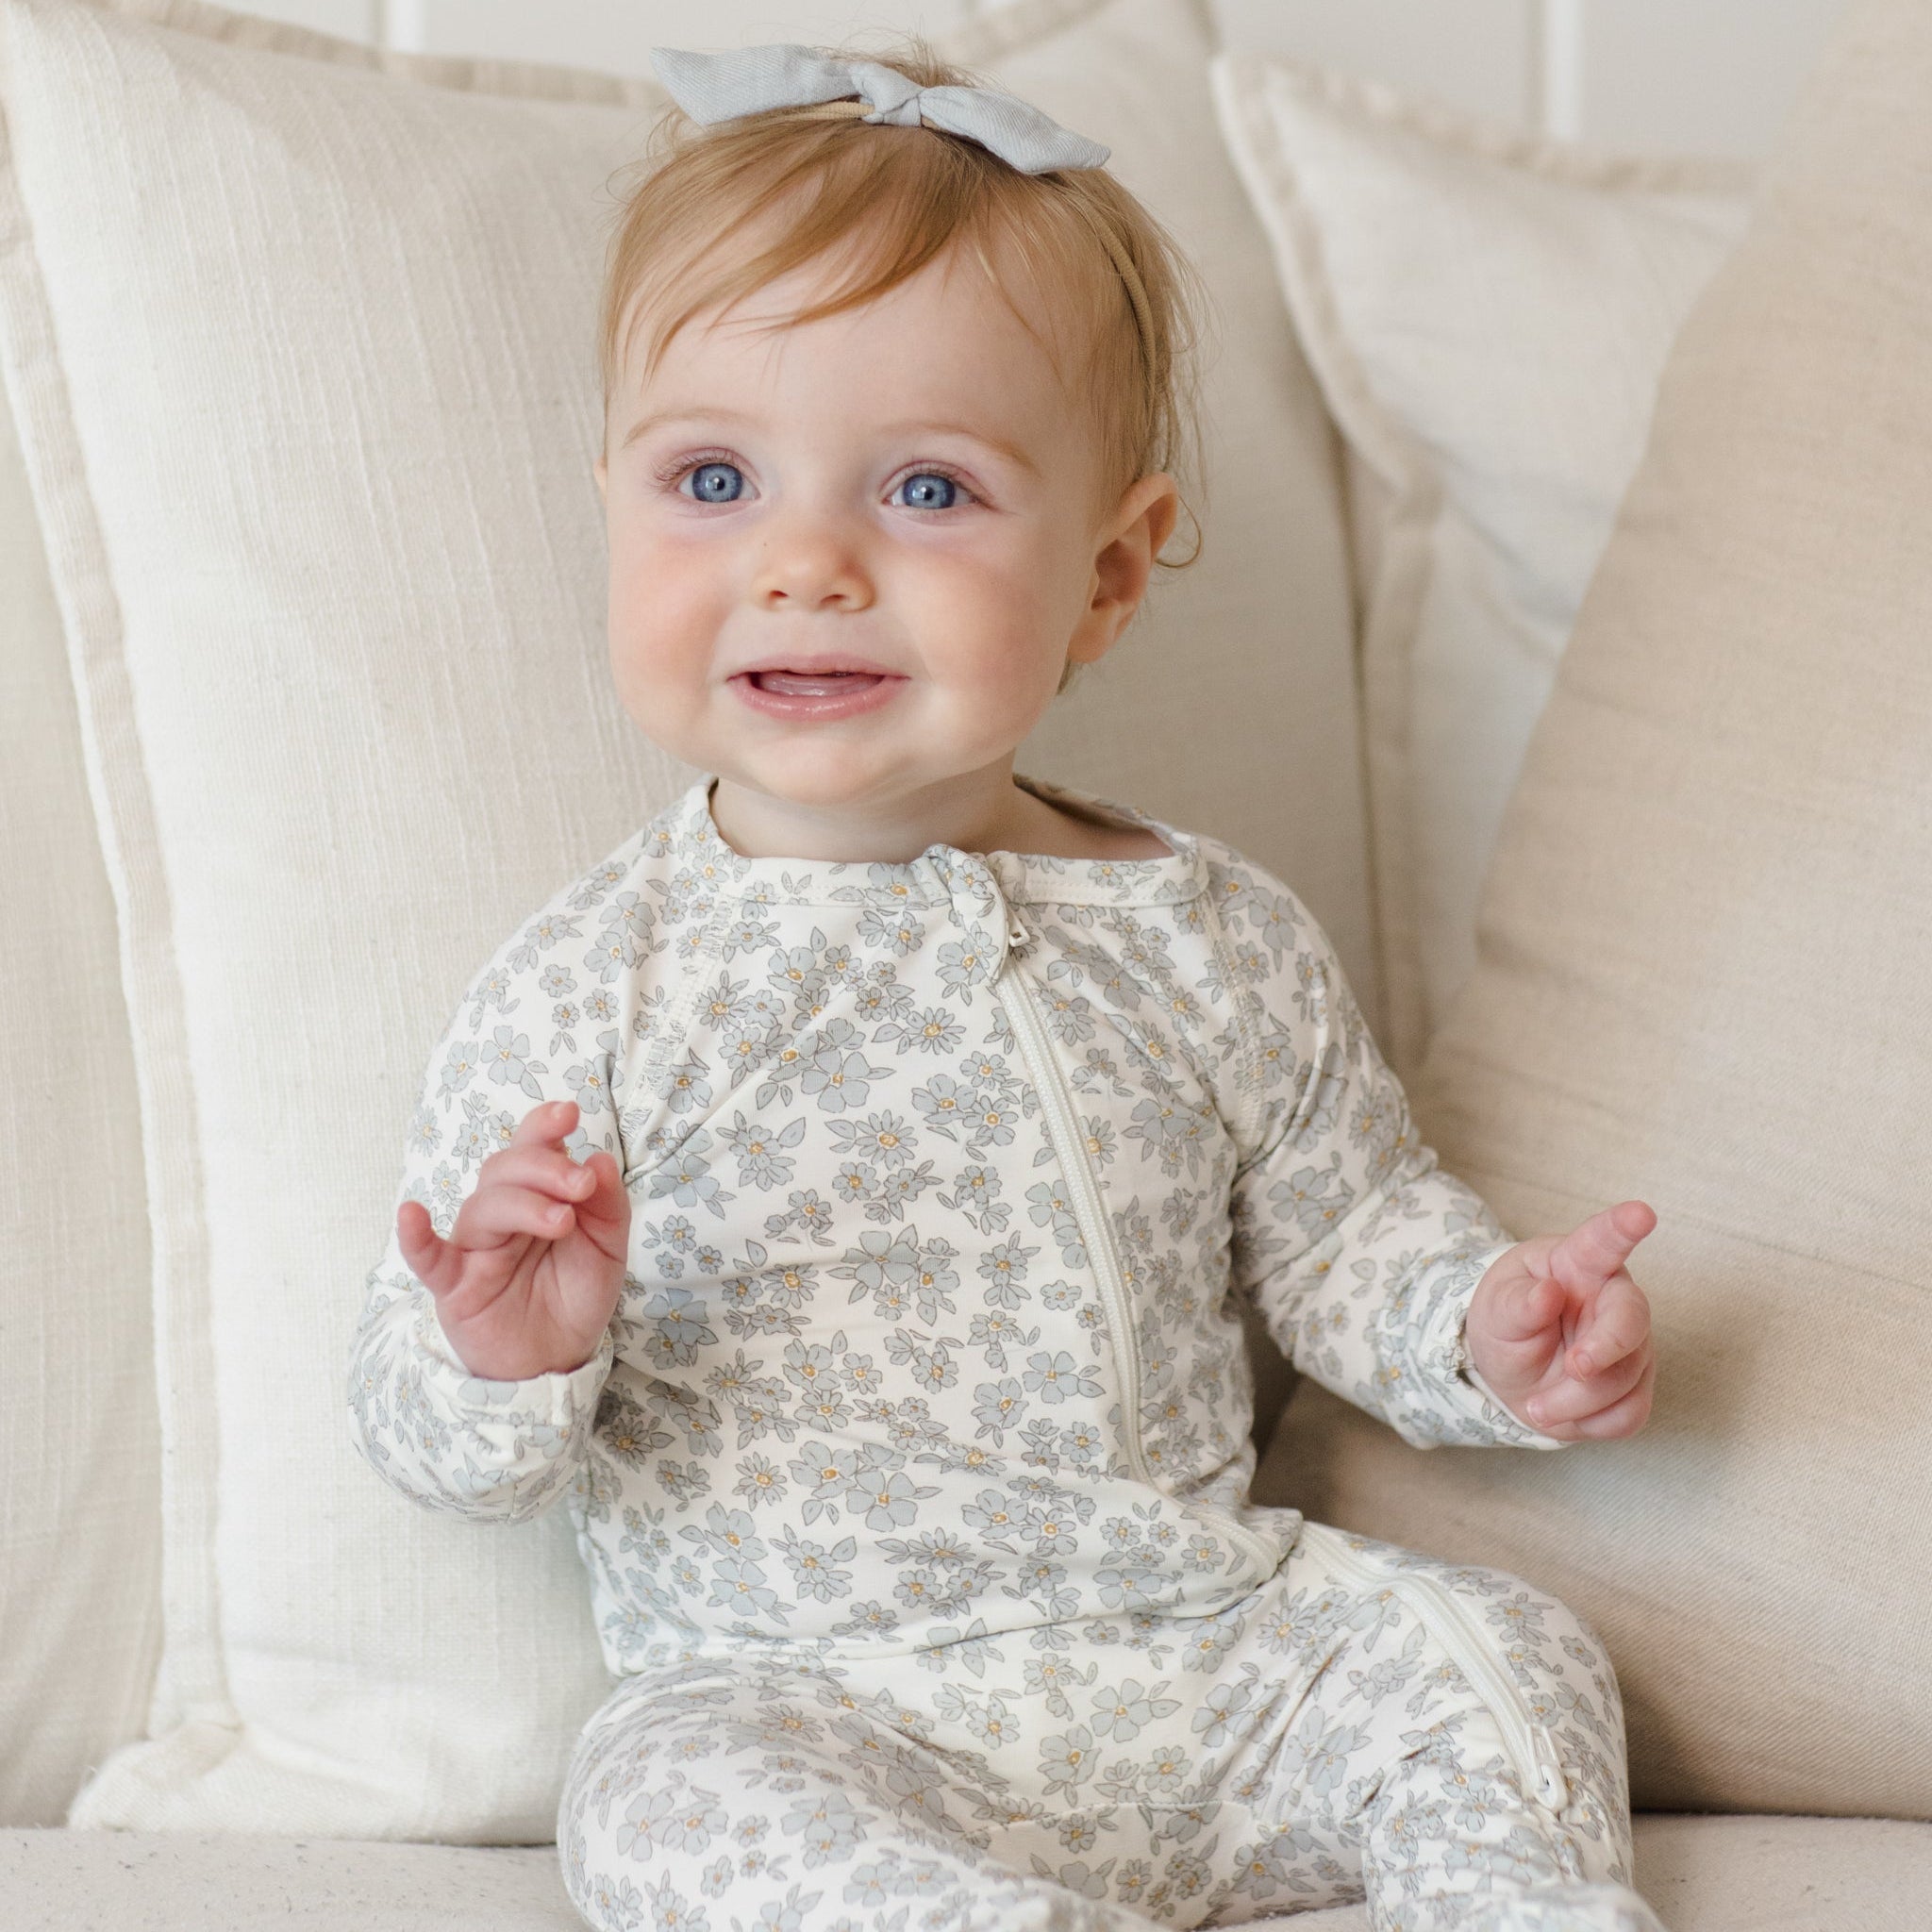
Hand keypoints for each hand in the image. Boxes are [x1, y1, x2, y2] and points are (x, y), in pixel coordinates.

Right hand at [396, 1098, 627, 1379]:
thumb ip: (607, 1206)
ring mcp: (474, 1246)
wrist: (557, 1358)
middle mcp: (501, 1213)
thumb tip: (600, 1160)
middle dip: (543, 1167)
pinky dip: (415, 1237)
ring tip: (561, 1220)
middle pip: (504, 1170)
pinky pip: (427, 1258)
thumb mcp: (608, 1248)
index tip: (567, 1114)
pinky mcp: (454, 1284)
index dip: (542, 1126)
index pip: (531, 1149)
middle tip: (580, 1185)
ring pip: (482, 1206)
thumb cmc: (575, 1294)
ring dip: (520, 1203)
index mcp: (536, 1194)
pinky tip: (411, 1214)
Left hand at [1465, 1200, 1657, 1440]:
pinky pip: (1629, 1413)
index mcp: (1577, 1264)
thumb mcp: (1495, 1311)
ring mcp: (1631, 1344)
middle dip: (1605, 1349)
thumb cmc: (1507, 1323)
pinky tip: (1562, 1413)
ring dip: (1575, 1401)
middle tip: (1573, 1367)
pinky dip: (1591, 1423)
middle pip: (1631, 1320)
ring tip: (1535, 1404)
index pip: (1602, 1241)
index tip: (1641, 1213)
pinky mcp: (1636, 1387)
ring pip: (1625, 1379)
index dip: (1622, 1228)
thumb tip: (1547, 1293)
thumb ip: (1517, 1304)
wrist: (1510, 1372)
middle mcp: (1613, 1299)